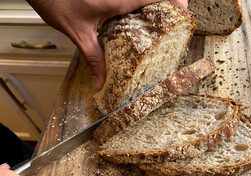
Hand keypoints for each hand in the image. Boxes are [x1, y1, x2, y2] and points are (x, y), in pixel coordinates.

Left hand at [26, 0, 187, 89]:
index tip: (184, 9)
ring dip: (153, 1)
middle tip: (174, 15)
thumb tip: (100, 81)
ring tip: (160, 15)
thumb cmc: (55, 1)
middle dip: (166, 2)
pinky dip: (138, 3)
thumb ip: (93, 58)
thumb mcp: (78, 33)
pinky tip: (137, 12)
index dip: (174, 1)